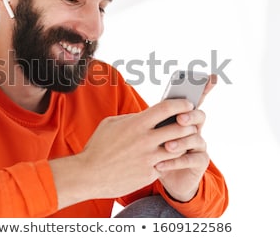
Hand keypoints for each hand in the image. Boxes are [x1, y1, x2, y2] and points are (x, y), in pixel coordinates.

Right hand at [50, 99, 196, 208]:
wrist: (89, 175)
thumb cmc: (98, 147)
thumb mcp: (111, 124)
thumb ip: (131, 118)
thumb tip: (145, 115)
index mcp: (137, 123)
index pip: (167, 108)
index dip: (181, 103)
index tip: (188, 104)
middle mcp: (146, 140)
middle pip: (180, 128)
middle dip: (189, 124)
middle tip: (190, 124)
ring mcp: (149, 158)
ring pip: (179, 148)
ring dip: (183, 143)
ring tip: (181, 140)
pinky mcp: (150, 174)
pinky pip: (168, 164)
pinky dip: (170, 160)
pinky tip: (168, 158)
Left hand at [154, 75, 215, 201]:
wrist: (164, 177)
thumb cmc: (155, 151)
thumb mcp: (150, 134)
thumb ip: (148, 121)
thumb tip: (135, 113)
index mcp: (182, 118)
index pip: (193, 100)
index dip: (203, 88)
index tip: (211, 77)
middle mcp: (194, 128)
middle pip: (199, 116)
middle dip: (190, 116)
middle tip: (180, 119)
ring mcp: (199, 145)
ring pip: (196, 138)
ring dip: (180, 141)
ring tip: (166, 146)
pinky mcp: (200, 162)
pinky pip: (192, 159)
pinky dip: (175, 161)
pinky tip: (160, 164)